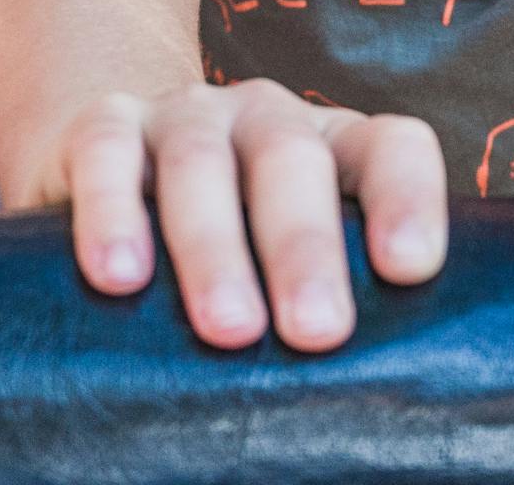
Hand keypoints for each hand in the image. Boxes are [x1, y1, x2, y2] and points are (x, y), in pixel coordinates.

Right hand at [43, 79, 443, 351]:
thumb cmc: (231, 239)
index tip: (410, 268)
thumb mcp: (286, 257)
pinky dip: (113, 212)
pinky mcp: (104, 127)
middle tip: (318, 330)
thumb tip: (365, 397)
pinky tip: (121, 276)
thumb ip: (328, 294)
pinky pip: (107, 153)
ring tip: (229, 327)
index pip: (390, 148)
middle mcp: (265, 118)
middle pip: (293, 161)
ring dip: (215, 248)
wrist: (110, 158)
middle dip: (305, 248)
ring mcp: (184, 115)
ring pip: (201, 163)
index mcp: (332, 146)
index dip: (406, 198)